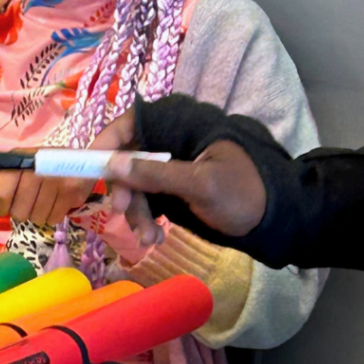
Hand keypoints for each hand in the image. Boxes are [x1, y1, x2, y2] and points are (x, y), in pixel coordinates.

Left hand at [0, 151, 93, 226]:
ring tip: (44, 201)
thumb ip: (2, 176)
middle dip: (22, 212)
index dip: (0, 207)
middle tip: (29, 203)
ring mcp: (57, 182)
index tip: (3, 209)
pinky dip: (53, 215)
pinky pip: (53, 219)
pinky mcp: (72, 194)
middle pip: (19, 213)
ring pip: (36, 218)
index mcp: (22, 160)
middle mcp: (38, 170)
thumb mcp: (24, 162)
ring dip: (38, 214)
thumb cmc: (47, 162)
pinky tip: (56, 202)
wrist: (84, 159)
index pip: (2, 194)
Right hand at [92, 108, 267, 243]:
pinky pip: (145, 201)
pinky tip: (155, 238)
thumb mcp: (200, 185)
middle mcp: (168, 142)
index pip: (127, 125)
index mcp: (178, 126)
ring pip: (132, 185)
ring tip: (150, 238)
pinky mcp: (170, 190)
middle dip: (124, 191)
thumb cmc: (245, 193)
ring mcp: (168, 167)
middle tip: (122, 215)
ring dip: (135, 213)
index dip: (102, 146)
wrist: (278, 221)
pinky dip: (145, 220)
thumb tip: (110, 165)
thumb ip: (155, 175)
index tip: (86, 173)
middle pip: (124, 160)